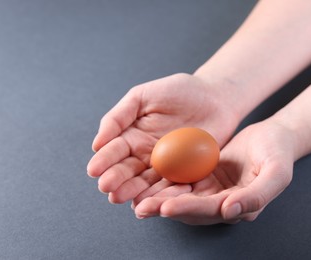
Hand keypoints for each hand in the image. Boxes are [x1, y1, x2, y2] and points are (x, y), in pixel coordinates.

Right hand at [87, 73, 239, 202]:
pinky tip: (156, 202)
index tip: (94, 170)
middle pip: (128, 171)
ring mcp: (166, 167)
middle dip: (116, 180)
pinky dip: (165, 195)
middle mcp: (145, 155)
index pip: (114, 151)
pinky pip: (174, 187)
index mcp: (132, 137)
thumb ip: (119, 116)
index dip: (104, 161)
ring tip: (126, 200)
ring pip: (147, 184)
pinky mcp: (186, 174)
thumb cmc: (179, 91)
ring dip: (136, 193)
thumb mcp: (144, 96)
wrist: (216, 97)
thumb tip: (97, 143)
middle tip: (108, 189)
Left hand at [132, 120, 295, 224]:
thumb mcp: (276, 172)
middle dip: (165, 208)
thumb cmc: (278, 153)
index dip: (188, 209)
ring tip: (137, 197)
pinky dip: (165, 182)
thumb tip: (229, 211)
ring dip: (160, 197)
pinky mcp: (204, 177)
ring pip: (182, 197)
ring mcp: (213, 191)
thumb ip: (257, 195)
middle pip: (191, 209)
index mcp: (241, 207)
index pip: (211, 211)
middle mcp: (223, 204)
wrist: (273, 137)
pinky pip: (182, 180)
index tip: (166, 207)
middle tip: (141, 206)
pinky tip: (147, 179)